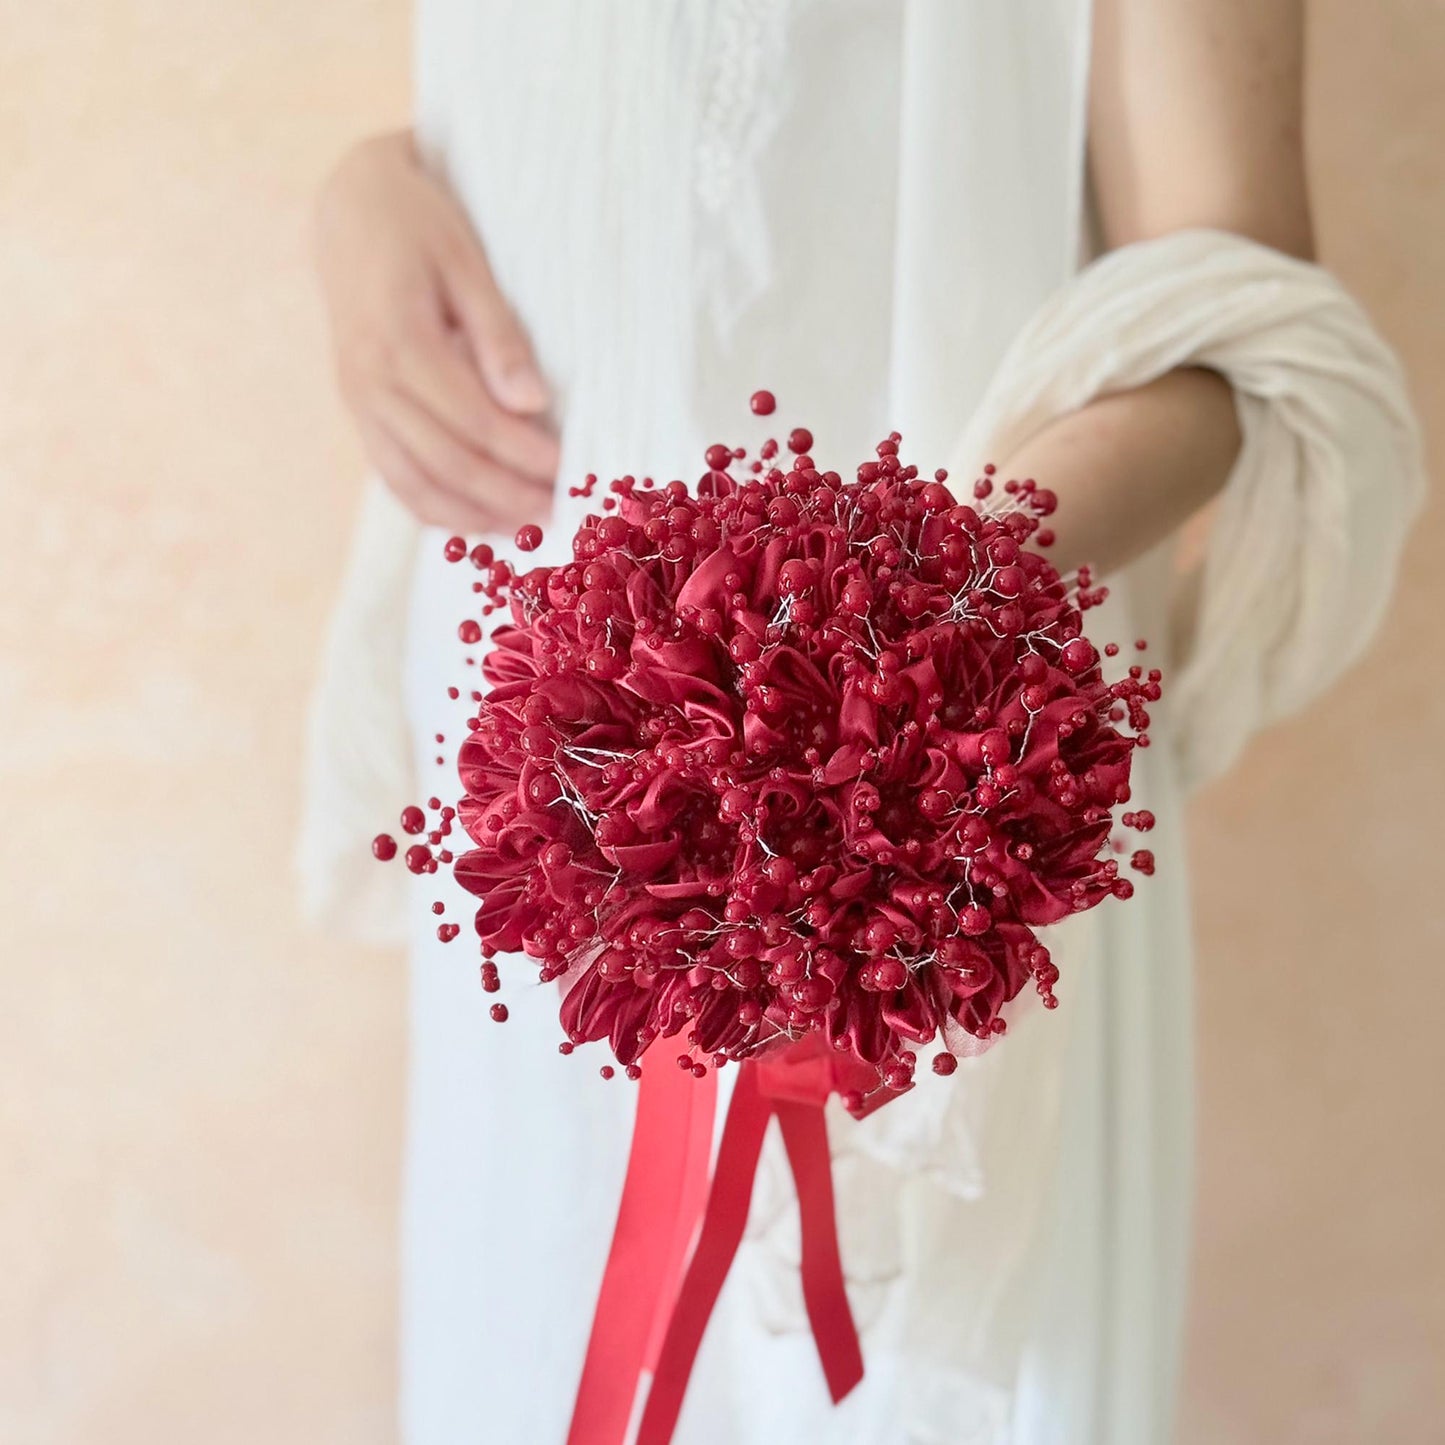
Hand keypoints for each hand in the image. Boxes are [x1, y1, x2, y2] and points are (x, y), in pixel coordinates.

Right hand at [314, 130, 558, 531]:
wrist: (347, 211)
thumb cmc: (416, 226)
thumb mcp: (465, 261)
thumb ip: (497, 336)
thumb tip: (532, 404)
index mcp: (398, 341)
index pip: (470, 418)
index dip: (521, 452)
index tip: (565, 470)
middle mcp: (369, 382)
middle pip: (444, 461)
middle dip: (504, 494)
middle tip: (555, 513)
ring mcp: (357, 403)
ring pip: (413, 483)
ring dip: (471, 515)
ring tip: (522, 528)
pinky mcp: (358, 413)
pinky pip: (394, 477)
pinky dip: (434, 508)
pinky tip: (475, 519)